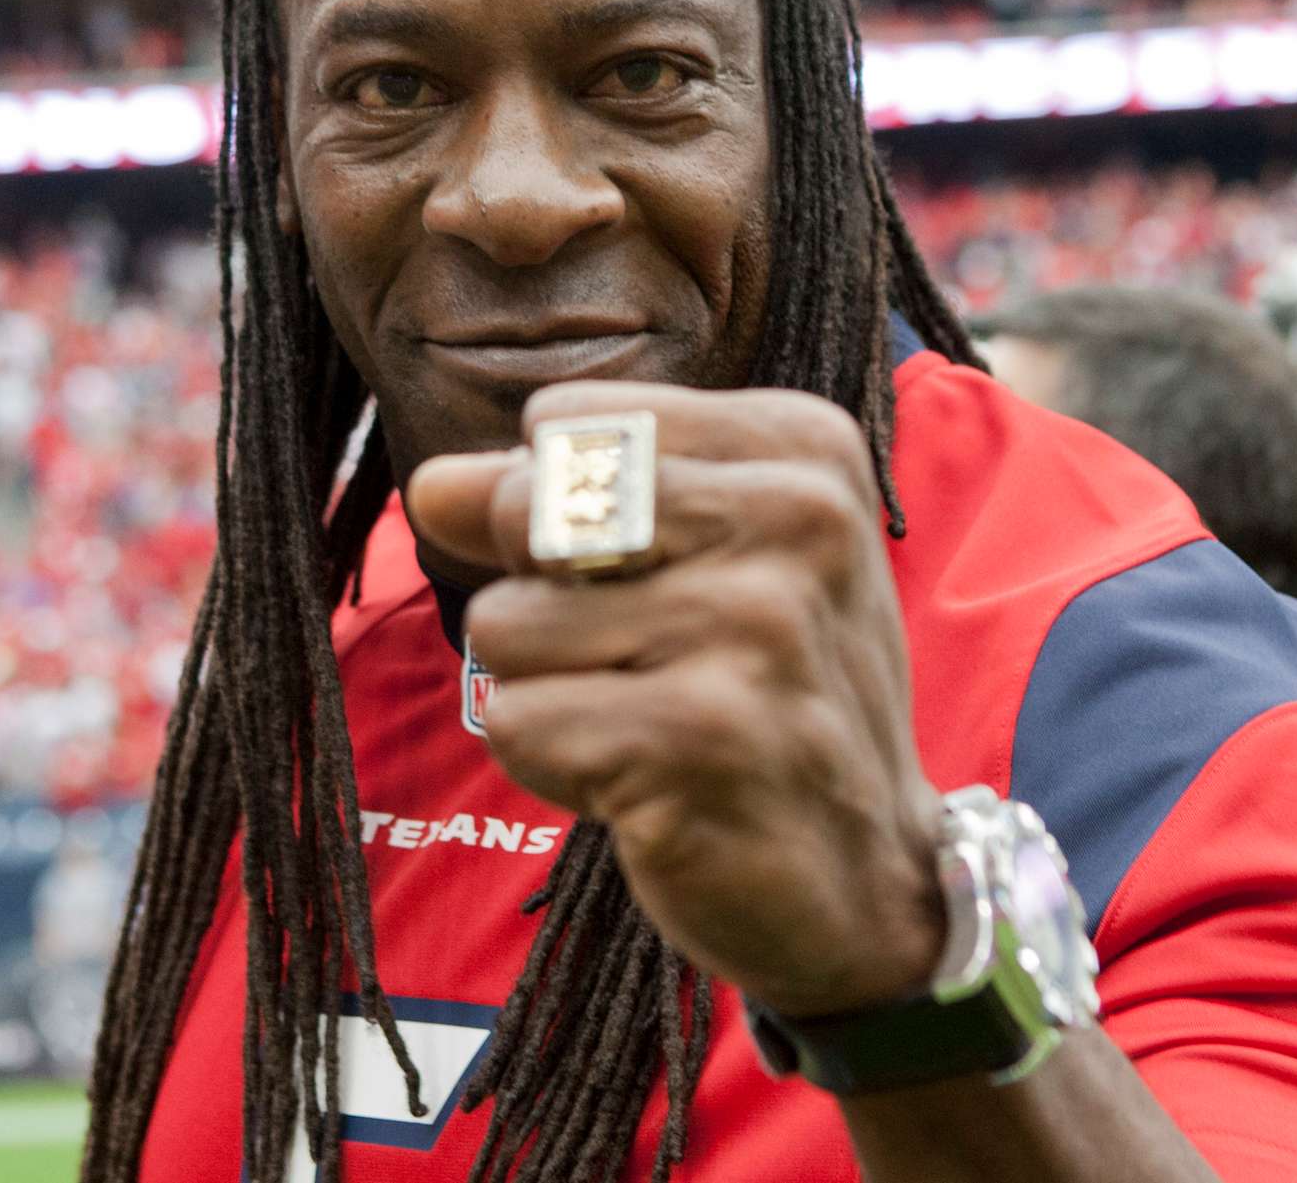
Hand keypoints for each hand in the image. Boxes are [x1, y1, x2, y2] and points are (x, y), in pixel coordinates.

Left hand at [408, 381, 946, 1018]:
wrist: (866, 875)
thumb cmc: (768, 695)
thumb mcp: (693, 563)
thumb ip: (557, 504)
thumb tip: (431, 483)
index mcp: (802, 448)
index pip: (563, 422)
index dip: (556, 508)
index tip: (648, 574)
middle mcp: (797, 517)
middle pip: (523, 507)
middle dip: (536, 596)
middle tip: (640, 657)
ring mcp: (759, 624)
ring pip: (504, 622)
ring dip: (544, 688)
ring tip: (645, 721)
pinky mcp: (706, 734)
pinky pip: (516, 720)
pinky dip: (552, 763)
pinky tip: (645, 781)